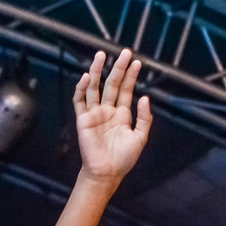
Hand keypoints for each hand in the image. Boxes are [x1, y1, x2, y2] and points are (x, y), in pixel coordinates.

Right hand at [72, 49, 151, 186]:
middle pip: (112, 84)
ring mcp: (95, 113)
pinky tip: (87, 77)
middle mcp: (108, 110)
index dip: (131, 76)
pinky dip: (82, 88)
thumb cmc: (124, 159)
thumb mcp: (140, 138)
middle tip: (125, 52)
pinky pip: (80, 100)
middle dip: (118, 68)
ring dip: (97, 71)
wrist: (107, 172)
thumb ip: (143, 118)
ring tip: (102, 56)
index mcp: (122, 115)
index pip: (126, 90)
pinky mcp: (83, 119)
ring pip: (95, 87)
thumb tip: (145, 97)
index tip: (137, 62)